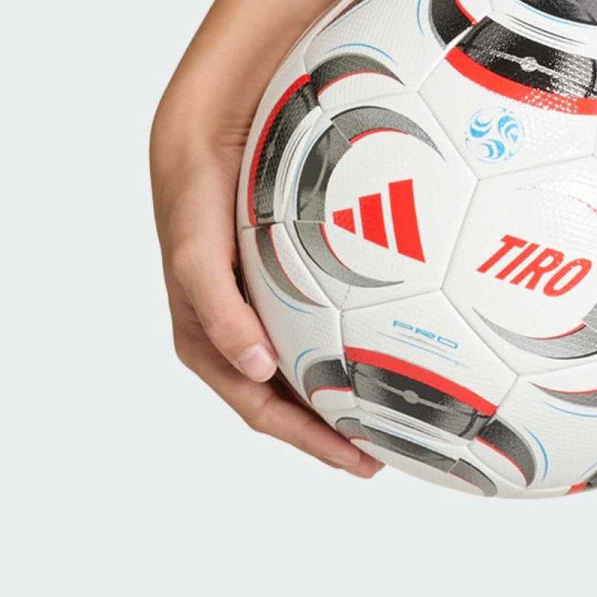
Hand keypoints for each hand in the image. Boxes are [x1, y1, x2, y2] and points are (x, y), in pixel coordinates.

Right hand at [151, 90, 381, 477]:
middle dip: (339, 429)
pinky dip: (359, 333)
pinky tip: (399, 331)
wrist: (205, 137)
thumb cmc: (192, 205)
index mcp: (214, 345)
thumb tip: (256, 371)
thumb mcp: (196, 261)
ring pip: (316, 361)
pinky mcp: (290, 275)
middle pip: (296, 398)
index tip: (361, 459)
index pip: (267, 411)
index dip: (311, 441)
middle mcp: (244, 332)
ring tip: (403, 404)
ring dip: (352, 387)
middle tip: (395, 445)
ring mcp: (268, 305)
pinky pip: (330, 315)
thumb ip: (220, 314)